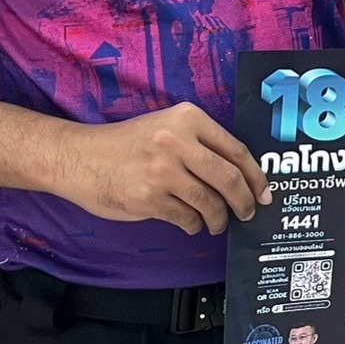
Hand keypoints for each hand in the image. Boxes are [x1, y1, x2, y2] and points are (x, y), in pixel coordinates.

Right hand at [60, 102, 271, 235]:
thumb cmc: (127, 143)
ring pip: (209, 203)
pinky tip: (192, 224)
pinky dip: (194, 225)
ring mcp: (162, 171)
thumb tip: (240, 174)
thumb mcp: (166, 125)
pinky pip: (186, 218)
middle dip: (244, 201)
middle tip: (248, 212)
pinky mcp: (148, 198)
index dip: (256, 176)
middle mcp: (177, 141)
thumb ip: (200, 142)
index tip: (264, 192)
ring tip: (217, 223)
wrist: (80, 157)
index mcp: (188, 118)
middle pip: (229, 178)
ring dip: (219, 218)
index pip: (236, 150)